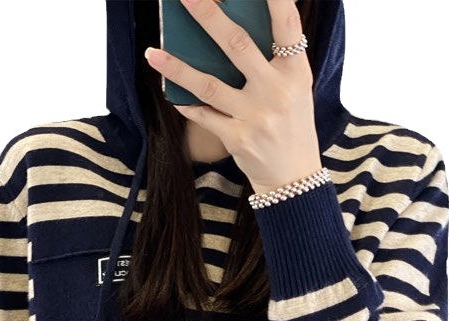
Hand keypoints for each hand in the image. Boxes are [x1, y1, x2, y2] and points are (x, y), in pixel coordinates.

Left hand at [143, 0, 322, 195]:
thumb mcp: (296, 88)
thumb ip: (275, 60)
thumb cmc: (292, 125)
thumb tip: (238, 27)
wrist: (293, 177)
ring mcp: (255, 117)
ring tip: (152, 52)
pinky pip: (204, 115)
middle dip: (208, 16)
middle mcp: (276, 92)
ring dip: (177, 67)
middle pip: (237, 45)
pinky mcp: (237, 139)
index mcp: (295, 73)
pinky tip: (172, 94)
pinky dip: (186, 104)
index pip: (287, 26)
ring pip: (209, 84)